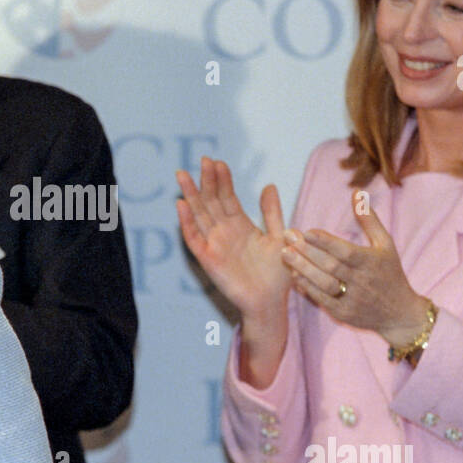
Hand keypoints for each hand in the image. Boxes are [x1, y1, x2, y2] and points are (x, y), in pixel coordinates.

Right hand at [176, 157, 290, 325]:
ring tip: (183, 176)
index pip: (227, 197)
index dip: (222, 180)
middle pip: (211, 202)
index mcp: (240, 225)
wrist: (270, 302)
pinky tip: (182, 205)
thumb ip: (272, 212)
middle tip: (202, 160)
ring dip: (191, 196)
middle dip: (206, 181)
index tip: (218, 162)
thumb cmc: (277, 274)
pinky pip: (194, 238)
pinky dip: (187, 222)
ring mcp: (214, 244)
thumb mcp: (280, 237)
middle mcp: (224, 232)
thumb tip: (269, 186)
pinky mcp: (208, 259)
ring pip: (199, 215)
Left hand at [282, 190, 429, 345]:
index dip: (326, 241)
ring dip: (303, 269)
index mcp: (372, 262)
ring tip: (285, 253)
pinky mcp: (344, 314)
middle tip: (287, 236)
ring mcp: (353, 299)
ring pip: (324, 283)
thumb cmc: (390, 273)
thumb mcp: (386, 244)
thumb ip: (369, 219)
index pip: (346, 251)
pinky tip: (294, 274)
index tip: (307, 231)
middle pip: (331, 265)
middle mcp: (362, 281)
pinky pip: (323, 300)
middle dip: (307, 251)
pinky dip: (308, 287)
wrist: (400, 313)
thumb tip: (356, 193)